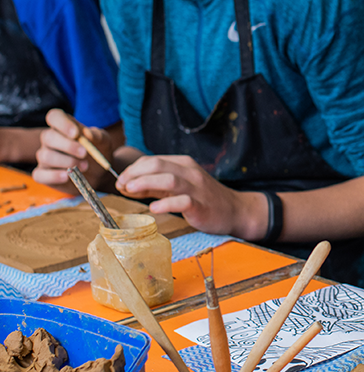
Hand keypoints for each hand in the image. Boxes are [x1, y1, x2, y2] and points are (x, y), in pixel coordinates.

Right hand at [33, 108, 113, 191]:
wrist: (100, 172)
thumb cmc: (99, 151)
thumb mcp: (104, 141)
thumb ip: (97, 135)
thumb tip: (87, 133)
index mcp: (64, 126)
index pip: (54, 116)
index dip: (63, 123)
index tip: (76, 134)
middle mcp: (50, 139)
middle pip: (48, 137)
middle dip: (67, 146)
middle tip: (85, 153)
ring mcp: (45, 156)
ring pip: (45, 156)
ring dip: (66, 162)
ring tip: (84, 166)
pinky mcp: (43, 174)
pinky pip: (40, 174)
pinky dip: (53, 176)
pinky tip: (67, 176)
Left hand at [116, 155, 265, 236]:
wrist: (235, 210)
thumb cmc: (204, 198)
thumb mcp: (180, 186)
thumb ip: (156, 185)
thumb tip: (128, 185)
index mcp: (184, 164)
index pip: (152, 160)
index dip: (133, 170)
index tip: (121, 182)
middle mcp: (190, 172)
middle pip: (157, 165)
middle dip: (134, 174)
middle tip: (121, 187)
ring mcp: (196, 188)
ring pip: (168, 179)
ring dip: (145, 184)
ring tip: (130, 192)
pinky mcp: (201, 205)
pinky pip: (182, 201)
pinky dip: (165, 204)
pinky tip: (154, 209)